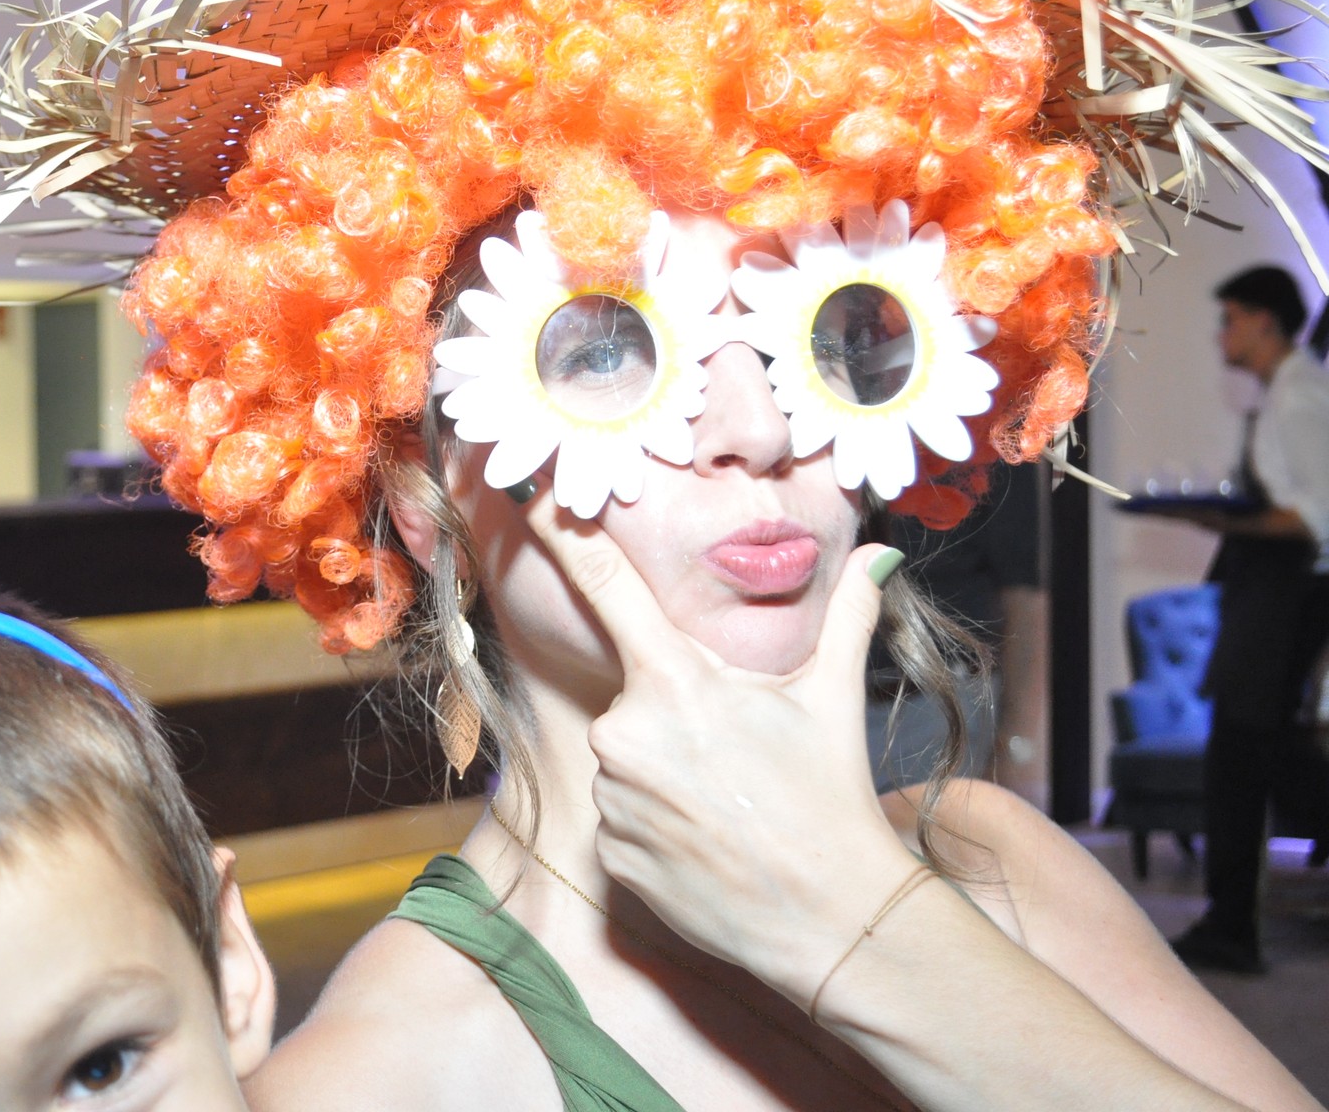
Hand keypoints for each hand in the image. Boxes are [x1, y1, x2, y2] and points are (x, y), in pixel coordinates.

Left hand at [519, 495, 922, 1004]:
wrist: (829, 918)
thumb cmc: (829, 797)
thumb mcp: (833, 697)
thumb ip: (848, 615)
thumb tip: (878, 554)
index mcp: (675, 680)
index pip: (605, 586)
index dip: (563, 533)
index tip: (528, 488)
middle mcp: (626, 731)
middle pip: (633, 695)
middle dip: (674, 712)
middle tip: (733, 753)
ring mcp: (611, 796)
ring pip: (626, 759)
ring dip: (664, 770)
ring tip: (726, 802)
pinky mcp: (608, 852)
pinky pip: (622, 816)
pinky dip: (656, 821)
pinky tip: (704, 840)